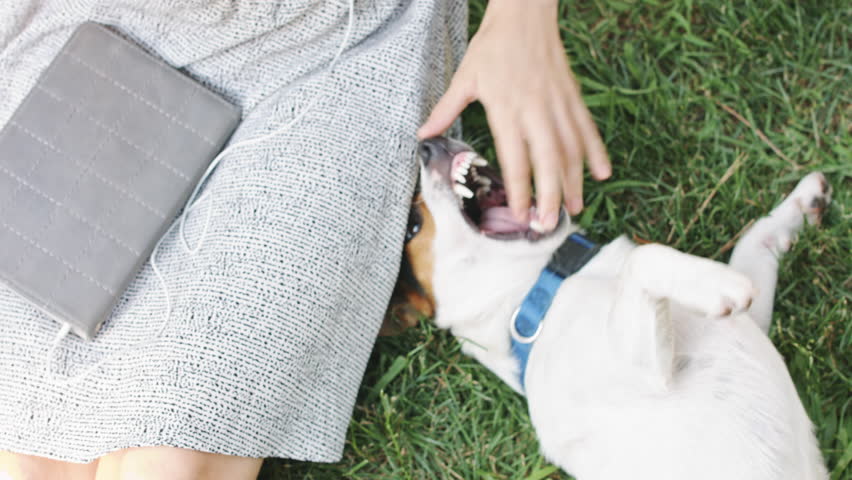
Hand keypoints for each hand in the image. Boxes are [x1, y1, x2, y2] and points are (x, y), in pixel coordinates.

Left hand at [417, 0, 609, 230]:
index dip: (519, 190)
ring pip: (571, 149)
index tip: (520, 214)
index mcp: (507, 109)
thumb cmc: (493, 46)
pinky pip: (587, 129)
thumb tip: (423, 135)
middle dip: (550, 196)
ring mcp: (558, 104)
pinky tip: (602, 173)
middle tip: (548, 224)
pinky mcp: (572, 96)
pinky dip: (596, 151)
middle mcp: (535, 110)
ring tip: (573, 208)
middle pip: (548, 161)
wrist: (524, 14)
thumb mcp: (464, 78)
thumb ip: (445, 110)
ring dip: (574, 182)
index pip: (515, 159)